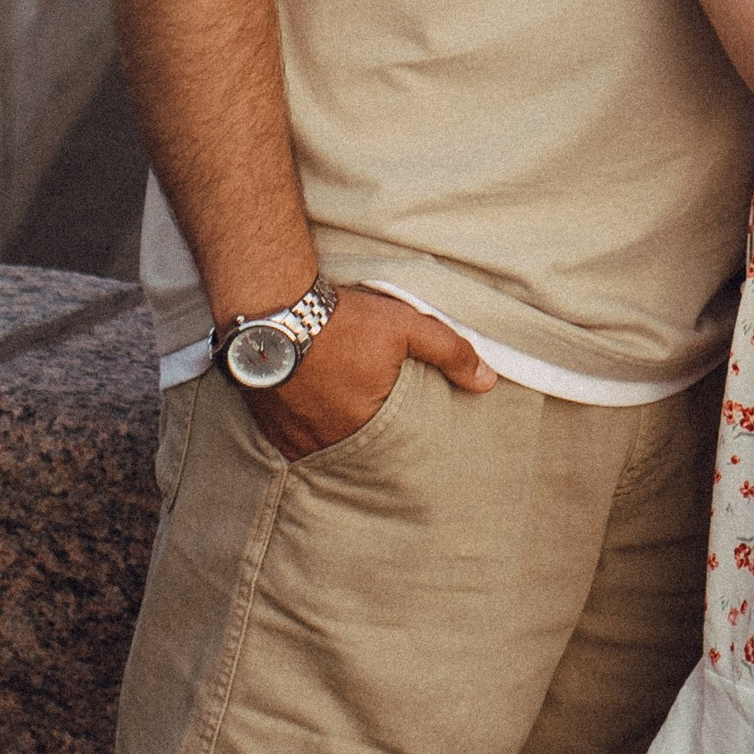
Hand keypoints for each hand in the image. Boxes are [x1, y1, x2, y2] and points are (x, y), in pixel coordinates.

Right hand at [251, 284, 491, 460]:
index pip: (392, 446)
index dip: (398, 434)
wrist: (272, 306)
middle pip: (355, 448)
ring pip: (321, 446)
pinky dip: (303, 428)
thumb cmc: (343, 318)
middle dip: (365, 436)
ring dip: (332, 432)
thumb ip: (449, 352)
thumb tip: (487, 381)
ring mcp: (292, 436)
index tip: (399, 425)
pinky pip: (291, 439)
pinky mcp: (267, 425)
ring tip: (338, 410)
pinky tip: (309, 407)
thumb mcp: (405, 326)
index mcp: (364, 424)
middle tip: (368, 417)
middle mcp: (326, 440)